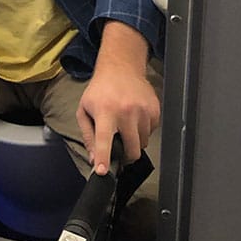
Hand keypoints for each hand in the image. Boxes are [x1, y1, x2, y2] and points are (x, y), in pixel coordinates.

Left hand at [75, 21, 159, 174]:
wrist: (120, 68)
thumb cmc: (99, 91)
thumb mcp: (85, 110)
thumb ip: (88, 135)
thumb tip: (94, 159)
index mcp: (105, 112)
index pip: (104, 139)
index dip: (104, 157)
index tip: (103, 172)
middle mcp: (126, 112)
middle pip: (132, 149)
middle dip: (125, 156)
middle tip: (119, 150)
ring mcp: (143, 111)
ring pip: (143, 143)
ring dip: (134, 142)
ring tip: (125, 127)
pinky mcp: (155, 110)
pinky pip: (151, 132)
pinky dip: (143, 131)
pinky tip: (134, 119)